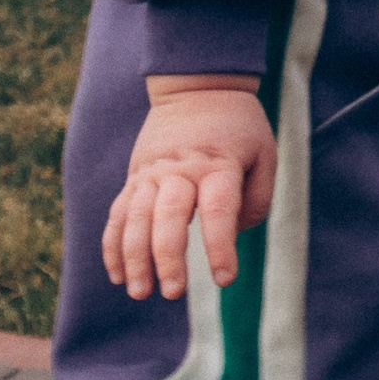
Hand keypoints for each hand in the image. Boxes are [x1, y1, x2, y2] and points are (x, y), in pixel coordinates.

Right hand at [103, 78, 275, 301]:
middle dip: (168, 257)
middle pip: (169, 216)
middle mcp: (182, 169)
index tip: (224, 279)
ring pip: (136, 218)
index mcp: (219, 165)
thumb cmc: (239, 128)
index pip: (218, 210)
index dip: (220, 246)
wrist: (198, 86)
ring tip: (139, 292)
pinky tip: (117, 274)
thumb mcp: (264, 154)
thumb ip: (256, 199)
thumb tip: (232, 238)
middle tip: (173, 293)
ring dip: (135, 257)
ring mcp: (153, 172)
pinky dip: (114, 245)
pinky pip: (119, 213)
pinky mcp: (135, 176)